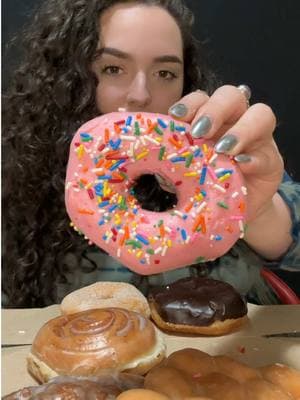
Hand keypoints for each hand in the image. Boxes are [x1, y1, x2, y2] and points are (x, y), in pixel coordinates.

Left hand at [169, 85, 291, 258]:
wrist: (226, 214)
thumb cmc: (199, 188)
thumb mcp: (180, 171)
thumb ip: (166, 157)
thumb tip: (135, 149)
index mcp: (209, 121)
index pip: (202, 98)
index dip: (190, 102)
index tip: (175, 116)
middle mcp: (234, 122)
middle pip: (232, 96)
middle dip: (214, 109)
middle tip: (198, 132)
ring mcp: (257, 140)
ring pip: (260, 114)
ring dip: (240, 129)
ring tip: (221, 149)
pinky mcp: (271, 161)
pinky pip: (268, 152)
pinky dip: (254, 157)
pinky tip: (240, 165)